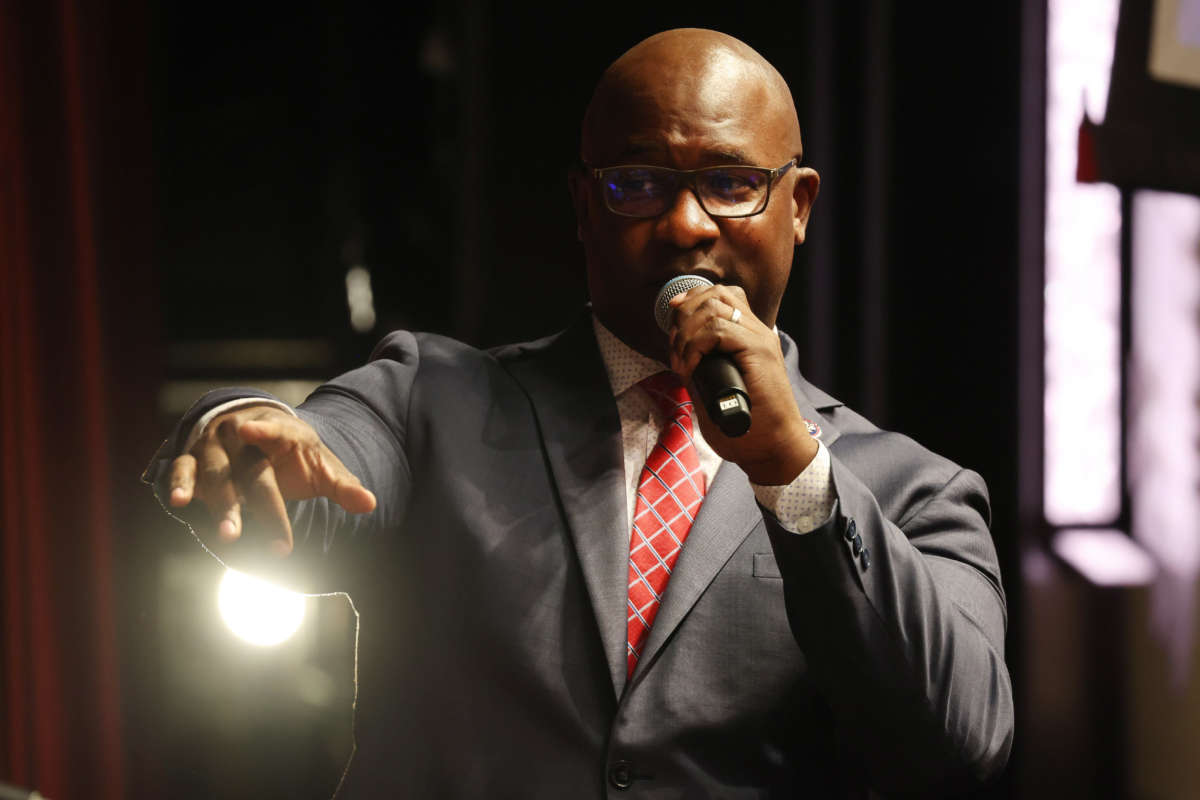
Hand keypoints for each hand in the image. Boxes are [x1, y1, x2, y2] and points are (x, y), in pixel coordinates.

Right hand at [167, 405, 376, 554]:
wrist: (252, 426)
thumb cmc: (292, 453)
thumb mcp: (320, 464)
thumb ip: (343, 485)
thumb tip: (371, 505)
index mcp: (278, 431)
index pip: (272, 429)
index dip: (263, 428)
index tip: (252, 430)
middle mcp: (241, 435)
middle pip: (248, 471)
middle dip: (254, 504)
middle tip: (252, 534)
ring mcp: (214, 446)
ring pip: (215, 475)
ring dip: (219, 505)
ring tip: (227, 536)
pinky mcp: (192, 458)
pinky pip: (183, 470)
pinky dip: (179, 484)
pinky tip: (178, 502)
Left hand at [667, 284, 817, 484]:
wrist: (775, 448)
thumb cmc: (748, 427)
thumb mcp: (716, 391)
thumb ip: (702, 371)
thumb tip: (677, 357)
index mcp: (750, 337)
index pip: (720, 296)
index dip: (691, 302)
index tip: (673, 325)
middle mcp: (757, 332)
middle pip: (715, 294)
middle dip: (684, 315)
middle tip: (675, 349)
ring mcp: (760, 340)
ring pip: (714, 307)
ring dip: (687, 333)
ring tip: (682, 364)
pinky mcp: (759, 353)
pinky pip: (719, 331)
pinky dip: (695, 347)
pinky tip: (690, 370)